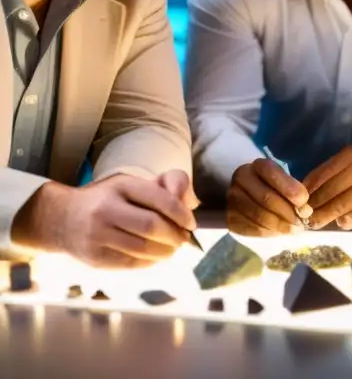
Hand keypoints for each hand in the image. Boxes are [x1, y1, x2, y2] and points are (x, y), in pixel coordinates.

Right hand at [18, 174, 196, 267]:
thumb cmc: (108, 198)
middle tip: (184, 239)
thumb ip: (166, 185)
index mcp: (121, 186)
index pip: (160, 200)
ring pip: (143, 248)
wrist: (62, 219)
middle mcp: (106, 210)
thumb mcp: (132, 183)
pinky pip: (132, 263)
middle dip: (175, 235)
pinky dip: (151, 261)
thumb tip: (192, 202)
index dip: (181, 213)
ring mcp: (98, 236)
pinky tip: (156, 256)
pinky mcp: (95, 258)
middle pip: (152, 227)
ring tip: (173, 248)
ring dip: (167, 251)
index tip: (191, 223)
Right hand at [227, 158, 310, 235]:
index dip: (291, 191)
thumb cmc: (275, 187)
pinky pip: (251, 228)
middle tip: (301, 223)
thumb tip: (305, 211)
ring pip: (259, 216)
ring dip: (280, 226)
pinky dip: (269, 232)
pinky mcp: (230, 217)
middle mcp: (241, 178)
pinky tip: (279, 232)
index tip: (305, 205)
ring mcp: (233, 198)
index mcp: (258, 165)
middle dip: (288, 213)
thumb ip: (295, 192)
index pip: (273, 175)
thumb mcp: (286, 181)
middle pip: (267, 198)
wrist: (251, 196)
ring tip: (293, 230)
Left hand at [303, 146, 351, 229]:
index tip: (296, 201)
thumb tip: (300, 196)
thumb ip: (325, 176)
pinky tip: (337, 224)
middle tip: (301, 217)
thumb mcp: (346, 166)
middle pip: (331, 190)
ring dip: (324, 216)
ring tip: (313, 224)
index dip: (307, 189)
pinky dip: (343, 222)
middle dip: (313, 205)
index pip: (323, 173)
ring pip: (341, 205)